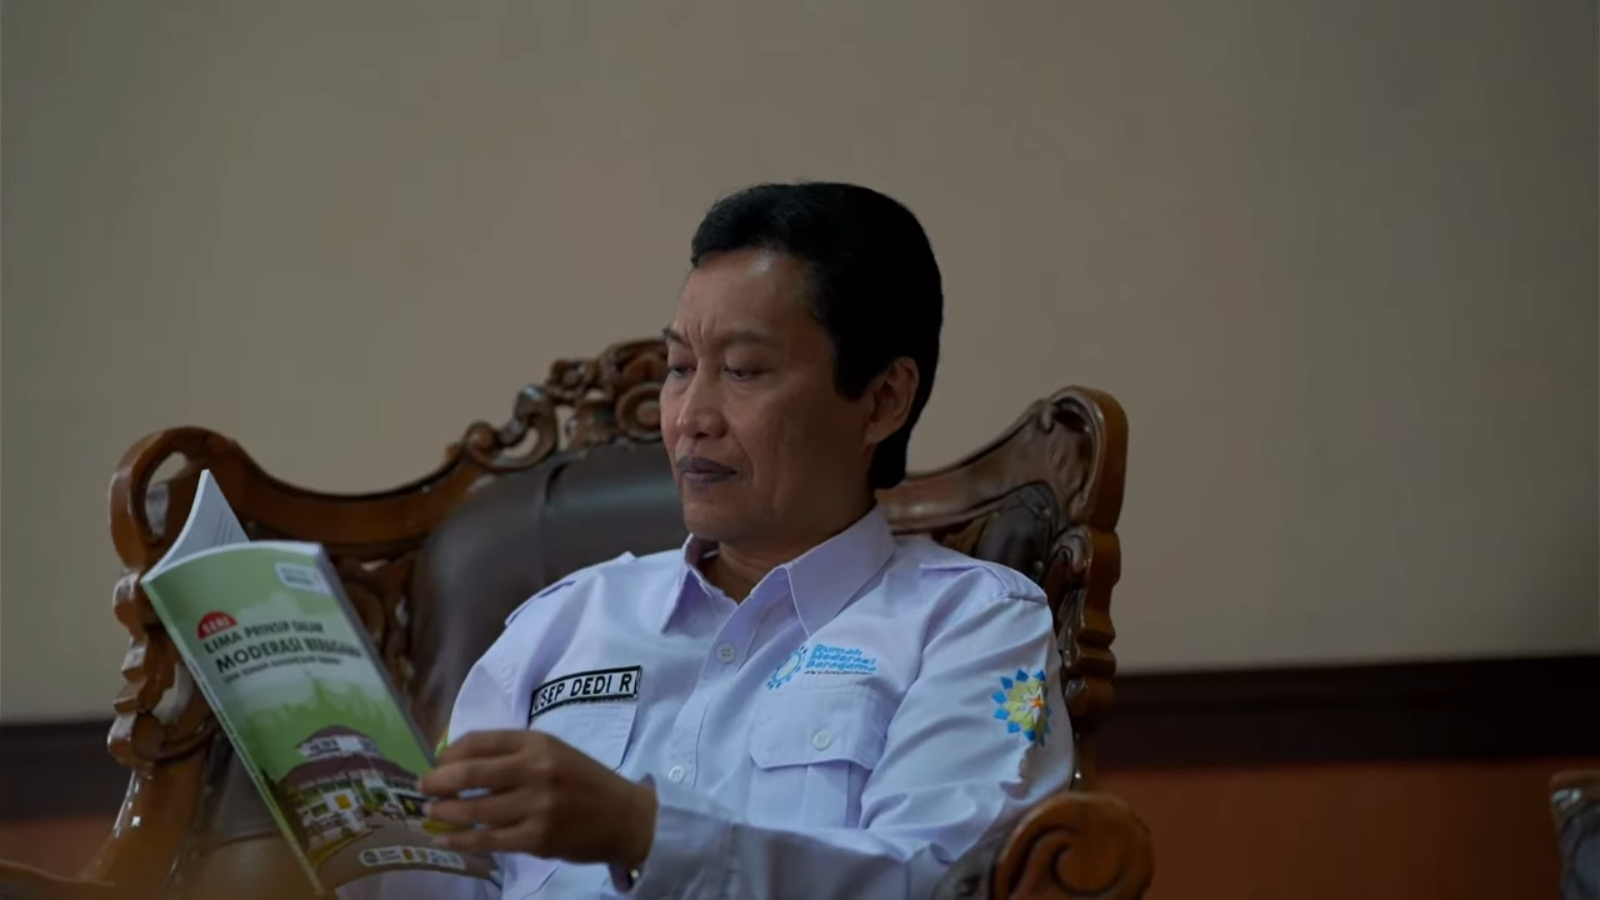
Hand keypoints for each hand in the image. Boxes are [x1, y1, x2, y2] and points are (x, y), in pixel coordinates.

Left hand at [420, 729, 657, 866]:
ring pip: (474, 809)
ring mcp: (536, 805)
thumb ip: (513, 754)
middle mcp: (535, 770)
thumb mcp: (554, 753)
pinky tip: (445, 837)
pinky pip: (488, 839)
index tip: (438, 763)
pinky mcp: (536, 838)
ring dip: (444, 811)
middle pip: (470, 773)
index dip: (449, 753)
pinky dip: (461, 839)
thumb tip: (458, 761)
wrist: (625, 817)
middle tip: (423, 788)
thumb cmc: (585, 781)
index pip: (479, 741)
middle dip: (437, 781)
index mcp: (538, 742)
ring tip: (431, 812)